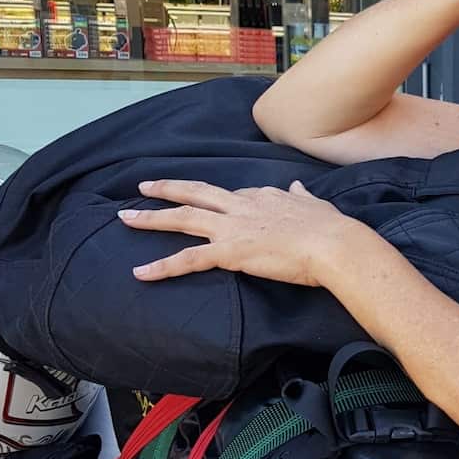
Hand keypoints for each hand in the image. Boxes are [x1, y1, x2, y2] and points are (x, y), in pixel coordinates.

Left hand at [117, 179, 380, 286]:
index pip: (234, 195)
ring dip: (152, 218)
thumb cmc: (330, 228)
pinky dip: (162, 266)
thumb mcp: (315, 203)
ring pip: (183, 218)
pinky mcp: (228, 252)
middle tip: (143, 187)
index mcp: (264, 196)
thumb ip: (302, 195)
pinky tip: (141, 272)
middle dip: (168, 190)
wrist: (333, 244)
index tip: (211, 202)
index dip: (219, 200)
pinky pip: (188, 260)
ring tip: (126, 217)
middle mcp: (242, 206)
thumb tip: (297, 185)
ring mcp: (232, 228)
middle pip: (196, 194)